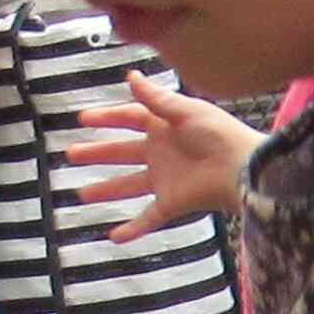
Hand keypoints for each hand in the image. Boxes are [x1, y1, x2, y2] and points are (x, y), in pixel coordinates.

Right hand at [63, 71, 256, 239]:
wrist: (243, 168)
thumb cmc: (220, 134)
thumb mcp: (186, 111)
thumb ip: (156, 98)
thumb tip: (130, 76)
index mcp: (164, 126)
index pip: (130, 118)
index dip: (107, 118)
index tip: (82, 119)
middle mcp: (161, 153)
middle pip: (122, 152)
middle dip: (97, 153)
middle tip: (71, 154)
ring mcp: (165, 179)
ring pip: (129, 186)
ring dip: (106, 190)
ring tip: (81, 195)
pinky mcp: (172, 203)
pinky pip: (148, 218)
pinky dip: (132, 229)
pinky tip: (113, 236)